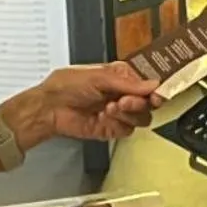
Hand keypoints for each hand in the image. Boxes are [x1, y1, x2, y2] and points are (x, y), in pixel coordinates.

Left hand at [0, 63, 157, 156]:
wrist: (49, 107)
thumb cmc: (66, 85)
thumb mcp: (99, 76)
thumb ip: (128, 83)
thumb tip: (152, 84)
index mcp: (122, 76)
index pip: (148, 84)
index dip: (155, 90)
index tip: (156, 95)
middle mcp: (122, 94)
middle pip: (148, 103)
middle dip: (138, 103)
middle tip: (124, 101)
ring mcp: (118, 113)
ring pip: (141, 118)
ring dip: (127, 114)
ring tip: (110, 108)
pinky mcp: (111, 128)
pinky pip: (127, 130)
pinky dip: (117, 124)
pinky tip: (103, 117)